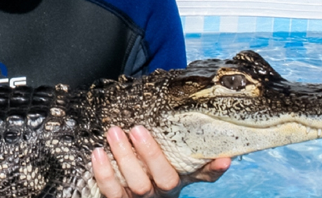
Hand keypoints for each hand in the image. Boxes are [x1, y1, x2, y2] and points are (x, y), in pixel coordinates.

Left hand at [92, 126, 229, 196]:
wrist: (125, 192)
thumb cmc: (149, 171)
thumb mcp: (170, 166)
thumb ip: (188, 156)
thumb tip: (221, 151)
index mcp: (177, 180)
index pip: (201, 174)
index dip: (212, 169)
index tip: (223, 159)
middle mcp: (161, 192)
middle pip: (164, 179)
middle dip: (151, 154)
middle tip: (137, 129)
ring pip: (136, 184)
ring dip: (124, 157)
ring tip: (114, 132)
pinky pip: (111, 190)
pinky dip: (104, 172)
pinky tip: (97, 153)